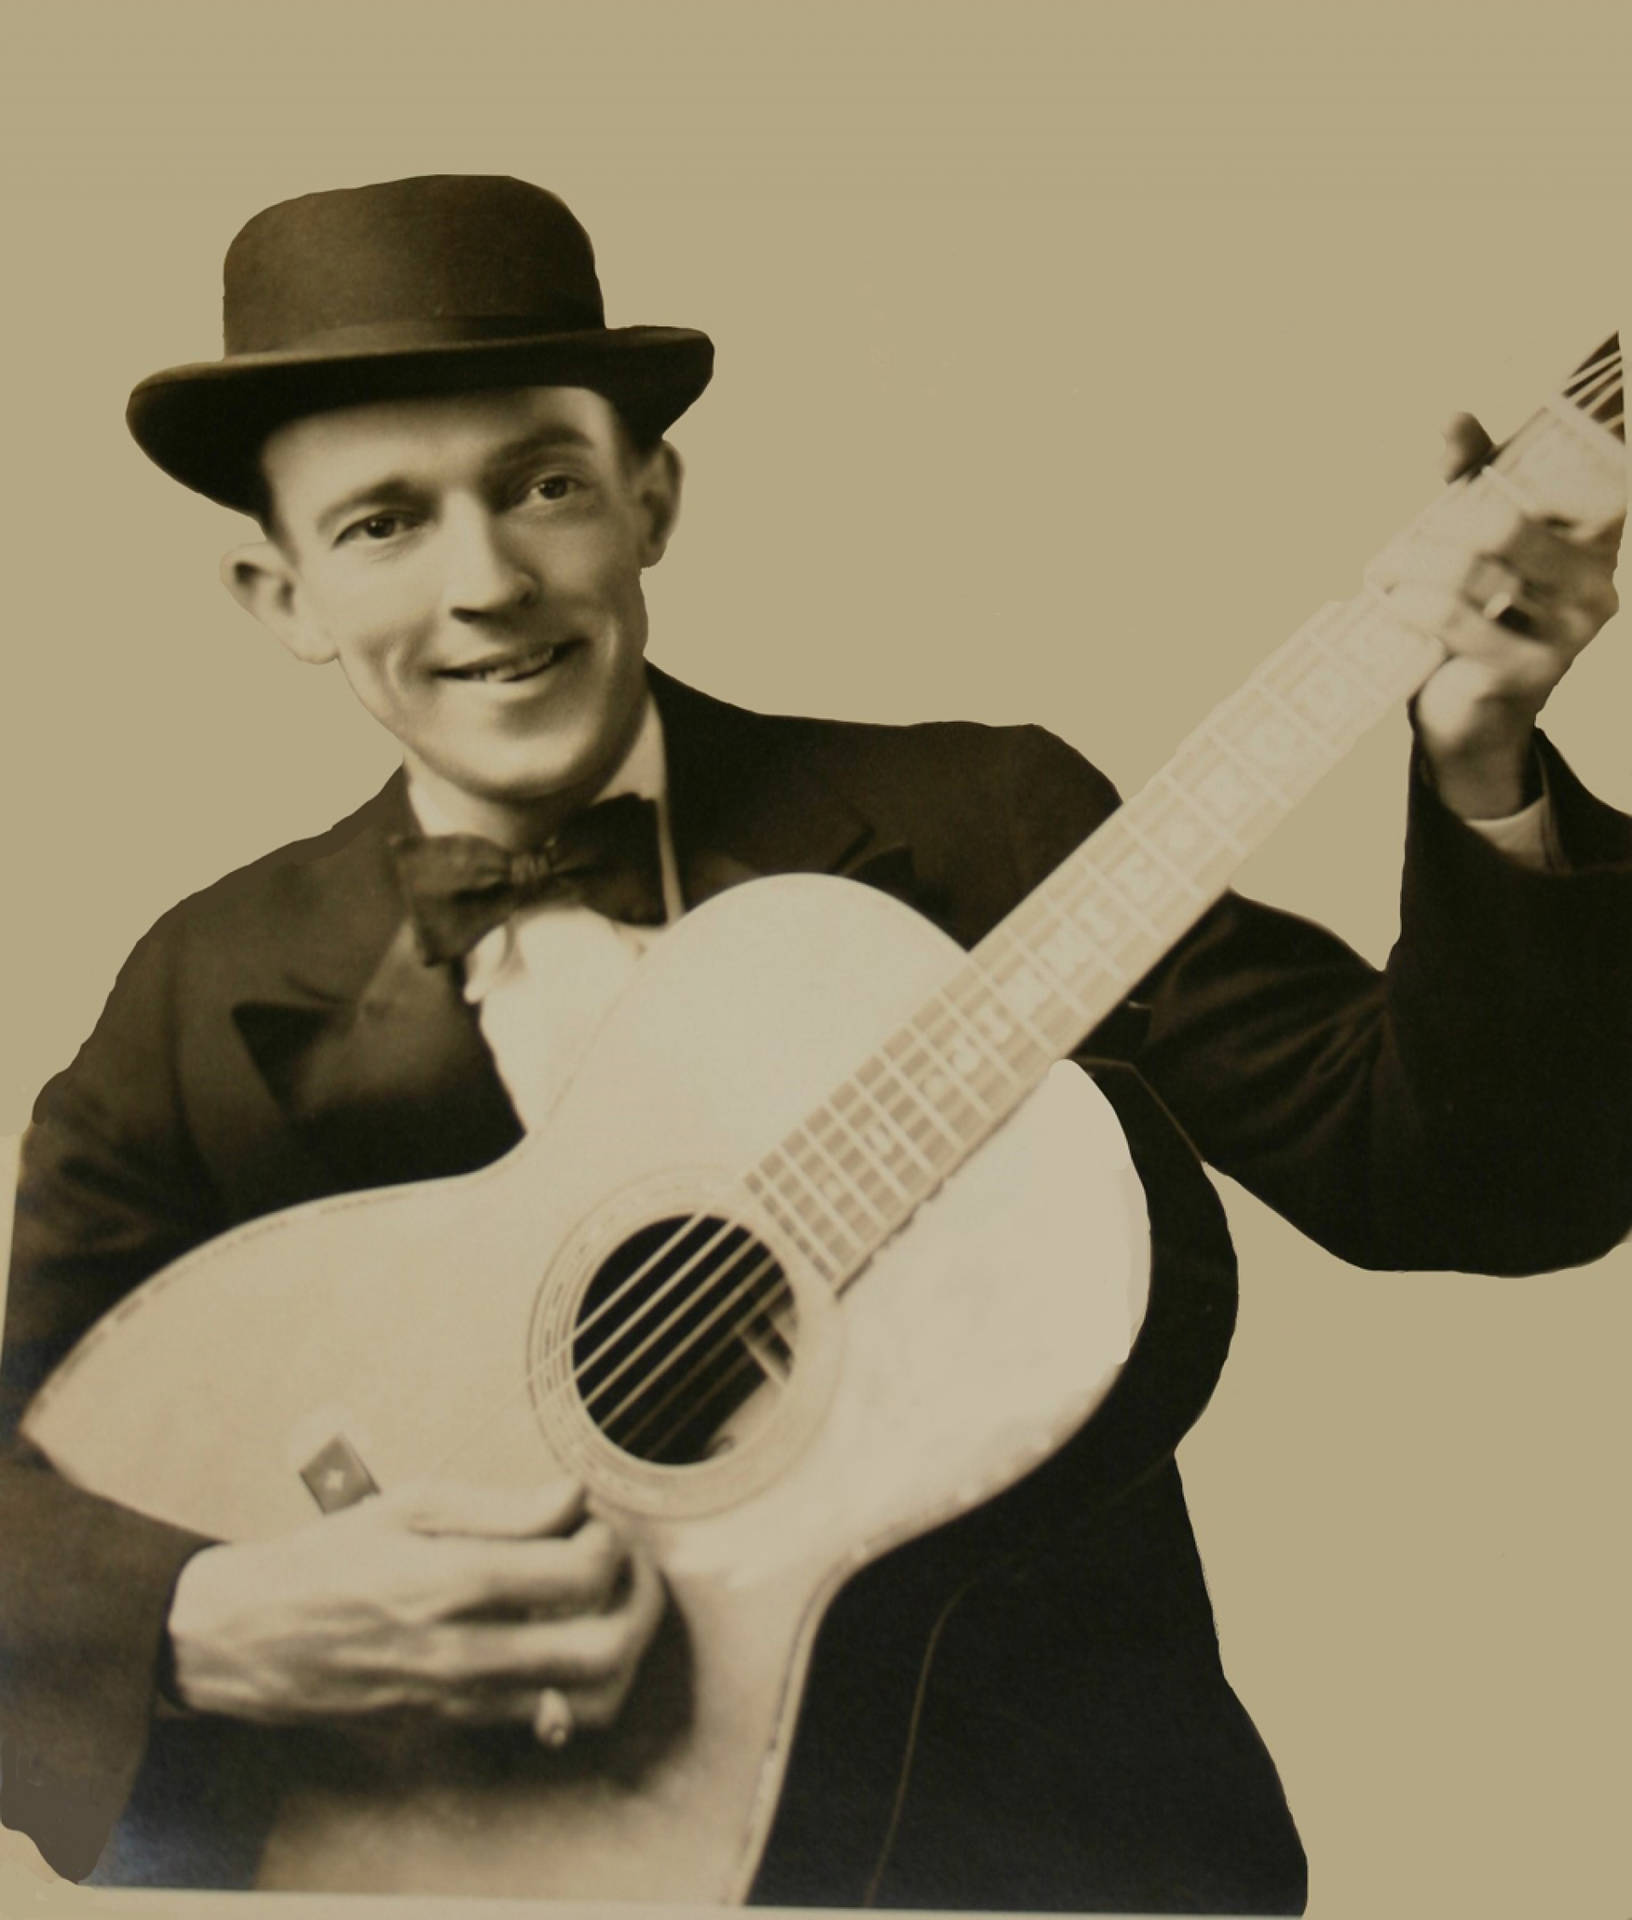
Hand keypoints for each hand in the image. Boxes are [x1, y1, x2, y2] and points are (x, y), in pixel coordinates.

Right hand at [166, 1479, 664, 1740]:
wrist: (251, 1638)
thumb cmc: (328, 1561)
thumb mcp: (410, 1506)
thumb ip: (502, 1506)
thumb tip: (574, 1496)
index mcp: (452, 1582)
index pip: (579, 1573)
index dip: (609, 1541)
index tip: (594, 1519)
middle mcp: (465, 1651)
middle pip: (604, 1647)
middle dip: (639, 1599)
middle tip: (627, 1564)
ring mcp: (462, 1700)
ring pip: (589, 1701)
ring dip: (622, 1649)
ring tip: (612, 1604)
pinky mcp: (455, 1726)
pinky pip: (545, 1723)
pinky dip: (579, 1688)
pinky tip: (568, 1645)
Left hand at [1373, 412, 1620, 818]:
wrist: (1473, 719)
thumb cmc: (1481, 615)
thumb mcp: (1481, 539)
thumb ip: (1473, 477)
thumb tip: (1452, 419)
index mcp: (1598, 539)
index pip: (1576, 480)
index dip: (1518, 465)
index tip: (1466, 469)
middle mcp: (1597, 583)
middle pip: (1505, 525)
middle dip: (1441, 528)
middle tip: (1401, 544)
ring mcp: (1569, 632)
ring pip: (1472, 571)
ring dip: (1413, 566)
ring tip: (1385, 572)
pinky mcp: (1528, 670)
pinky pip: (1454, 617)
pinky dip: (1412, 604)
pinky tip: (1394, 602)